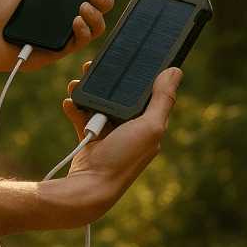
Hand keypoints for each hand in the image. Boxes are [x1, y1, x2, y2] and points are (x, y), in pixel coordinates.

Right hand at [57, 63, 181, 225]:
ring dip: (86, 92)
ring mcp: (110, 134)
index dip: (137, 76)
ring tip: (76, 84)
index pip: (146, 94)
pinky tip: (69, 102)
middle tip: (92, 67)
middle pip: (119, 96)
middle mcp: (132, 129)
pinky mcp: (91, 139)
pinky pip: (82, 116)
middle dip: (106, 82)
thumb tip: (176, 71)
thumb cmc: (123, 159)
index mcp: (150, 126)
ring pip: (98, 103)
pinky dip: (75, 108)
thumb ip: (162, 99)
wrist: (90, 187)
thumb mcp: (149, 127)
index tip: (126, 59)